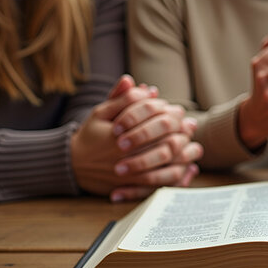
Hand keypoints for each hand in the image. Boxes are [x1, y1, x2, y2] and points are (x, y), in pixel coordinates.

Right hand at [71, 76, 202, 201]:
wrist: (73, 166)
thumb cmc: (90, 136)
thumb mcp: (99, 113)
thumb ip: (118, 98)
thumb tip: (134, 81)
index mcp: (119, 131)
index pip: (150, 114)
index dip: (165, 110)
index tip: (174, 109)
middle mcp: (126, 152)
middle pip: (163, 138)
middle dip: (180, 130)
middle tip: (189, 125)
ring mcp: (130, 171)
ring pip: (166, 161)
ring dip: (184, 153)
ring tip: (194, 147)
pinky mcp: (132, 186)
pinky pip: (161, 183)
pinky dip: (178, 176)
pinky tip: (189, 169)